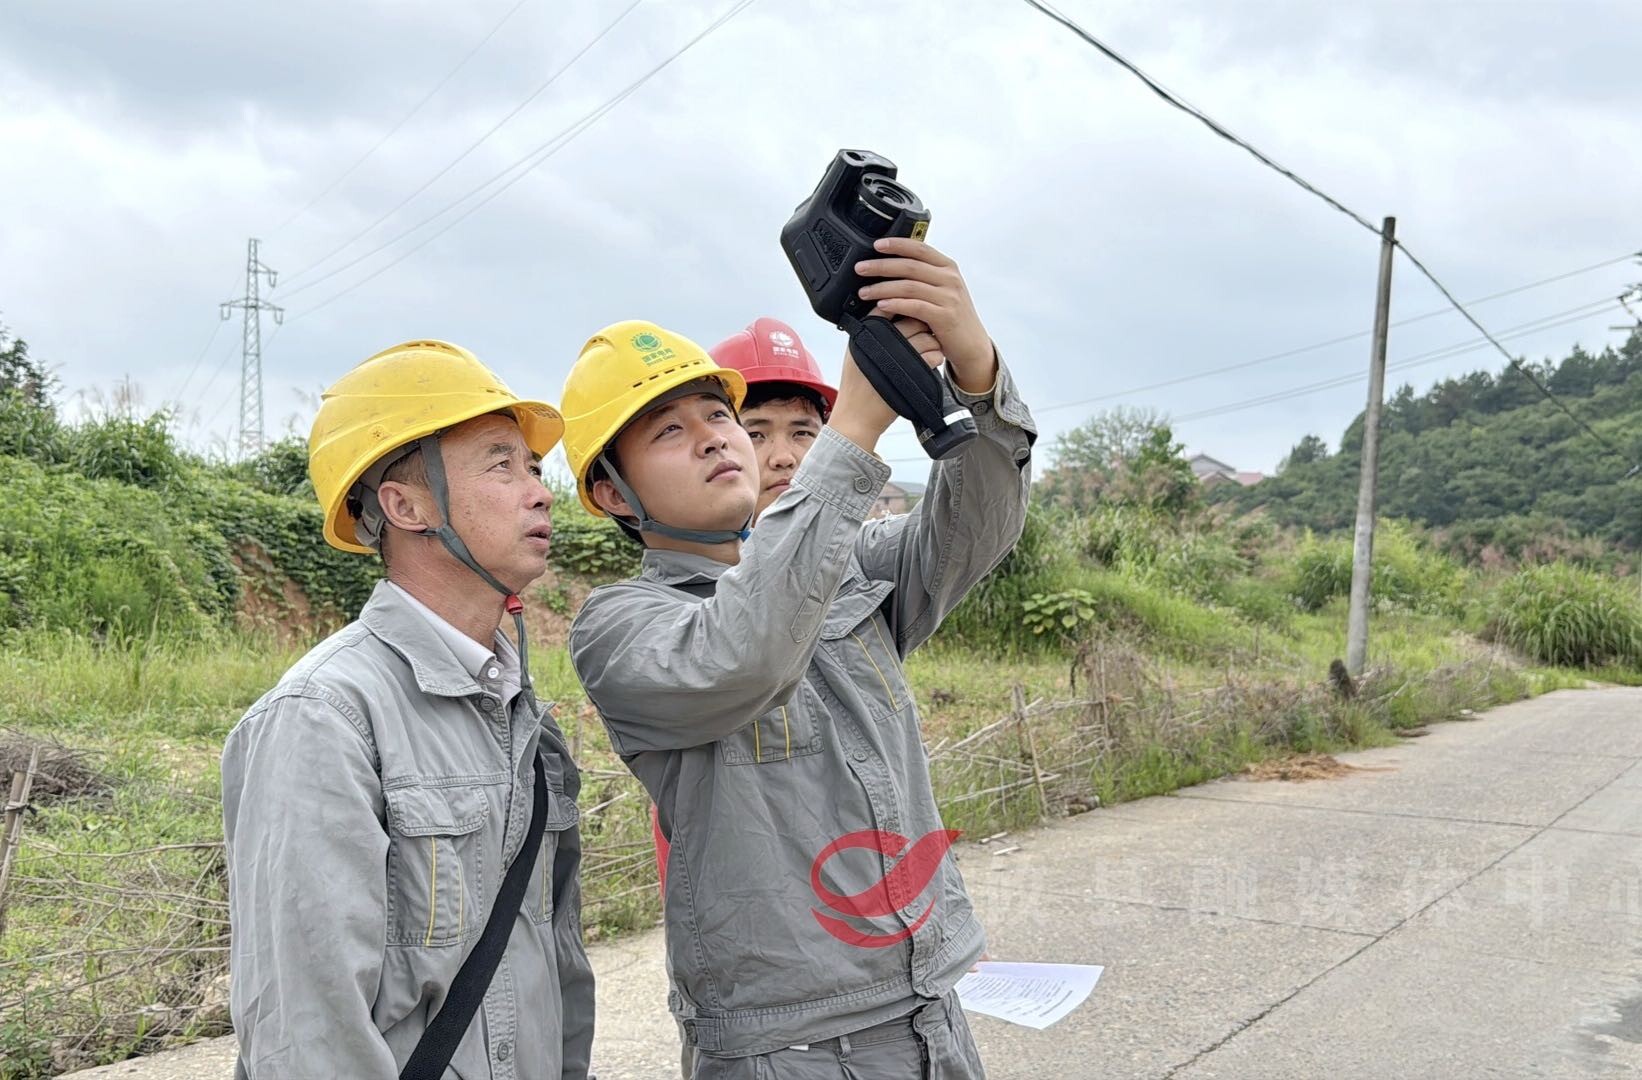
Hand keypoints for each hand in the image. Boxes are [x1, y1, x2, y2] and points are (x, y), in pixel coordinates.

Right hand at [829, 311, 940, 454]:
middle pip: (912, 319)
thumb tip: (890, 308)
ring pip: (926, 336)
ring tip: (930, 348)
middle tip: (926, 332)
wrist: (857, 415)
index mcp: (865, 331)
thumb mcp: (856, 350)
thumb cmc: (858, 384)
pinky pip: (933, 355)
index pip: (889, 305)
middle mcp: (879, 339)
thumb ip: (870, 329)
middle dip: (923, 324)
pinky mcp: (910, 372)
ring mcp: (895, 355)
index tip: (910, 315)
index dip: (904, 307)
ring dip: (933, 341)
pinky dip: (936, 357)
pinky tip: (932, 361)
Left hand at [856, 237, 996, 393]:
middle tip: (860, 268)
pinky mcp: (945, 317)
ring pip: (909, 286)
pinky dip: (896, 304)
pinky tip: (881, 305)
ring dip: (882, 287)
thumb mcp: (942, 289)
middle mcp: (950, 279)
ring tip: (863, 292)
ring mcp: (949, 297)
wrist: (971, 344)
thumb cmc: (951, 316)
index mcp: (948, 267)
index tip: (876, 244)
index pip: (920, 248)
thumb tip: (893, 264)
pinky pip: (915, 306)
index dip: (897, 244)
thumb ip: (924, 276)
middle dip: (881, 266)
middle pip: (910, 266)